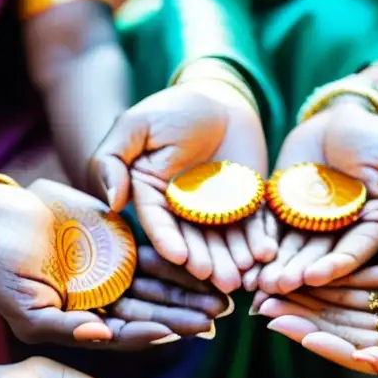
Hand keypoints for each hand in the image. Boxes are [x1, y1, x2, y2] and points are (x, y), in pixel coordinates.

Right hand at [41, 175, 230, 346]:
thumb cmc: (2, 266)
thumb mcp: (24, 306)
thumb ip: (63, 325)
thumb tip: (100, 335)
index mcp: (85, 323)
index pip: (123, 333)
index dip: (147, 333)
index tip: (172, 331)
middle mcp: (106, 303)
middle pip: (151, 313)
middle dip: (182, 316)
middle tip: (214, 318)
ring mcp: (116, 275)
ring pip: (160, 287)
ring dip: (190, 292)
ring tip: (220, 297)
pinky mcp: (122, 246)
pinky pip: (156, 255)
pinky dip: (179, 261)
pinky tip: (204, 264)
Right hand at [89, 80, 275, 292]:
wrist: (221, 99)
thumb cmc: (173, 109)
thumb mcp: (136, 125)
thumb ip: (112, 160)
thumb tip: (112, 201)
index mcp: (151, 198)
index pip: (159, 224)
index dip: (170, 242)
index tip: (181, 258)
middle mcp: (182, 213)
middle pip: (194, 240)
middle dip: (207, 260)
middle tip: (219, 278)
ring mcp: (216, 213)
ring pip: (224, 240)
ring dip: (233, 259)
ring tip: (244, 275)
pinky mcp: (246, 207)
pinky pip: (254, 226)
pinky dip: (259, 240)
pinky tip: (266, 253)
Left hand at [256, 98, 377, 295]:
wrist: (339, 115)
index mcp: (374, 227)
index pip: (354, 252)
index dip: (335, 266)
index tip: (314, 277)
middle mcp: (341, 234)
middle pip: (317, 258)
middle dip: (297, 273)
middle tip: (276, 286)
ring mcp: (310, 225)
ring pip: (290, 250)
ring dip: (274, 266)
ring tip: (256, 281)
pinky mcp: (283, 212)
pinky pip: (268, 230)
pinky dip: (257, 244)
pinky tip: (244, 259)